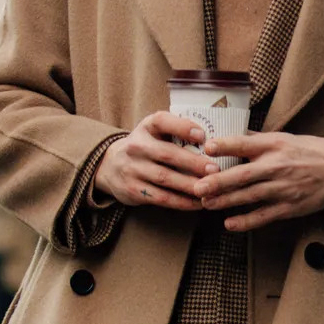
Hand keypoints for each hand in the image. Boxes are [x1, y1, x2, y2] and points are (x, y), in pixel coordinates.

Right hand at [95, 112, 219, 209]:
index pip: (161, 121)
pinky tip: (197, 202)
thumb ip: (176, 132)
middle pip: (167, 154)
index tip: (202, 136)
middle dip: (193, 162)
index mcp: (145, 127)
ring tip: (209, 188)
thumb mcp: (154, 132)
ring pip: (165, 178)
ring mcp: (133, 169)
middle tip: (214, 169)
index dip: (182, 127)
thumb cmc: (145, 147)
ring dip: (190, 185)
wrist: (110, 166)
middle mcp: (136, 146)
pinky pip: (161, 197)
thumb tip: (212, 141)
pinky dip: (181, 202)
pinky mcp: (133, 190)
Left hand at [191, 133, 323, 231]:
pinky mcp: (291, 207)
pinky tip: (229, 223)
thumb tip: (226, 134)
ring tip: (206, 204)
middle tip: (197, 186)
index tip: (207, 147)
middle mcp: (278, 166)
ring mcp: (284, 188)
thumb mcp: (284, 138)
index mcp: (276, 144)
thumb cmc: (310, 151)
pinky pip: (264, 216)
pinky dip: (246, 221)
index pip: (246, 143)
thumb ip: (256, 140)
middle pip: (244, 174)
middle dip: (219, 181)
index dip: (226, 145)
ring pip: (250, 196)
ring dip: (226, 201)